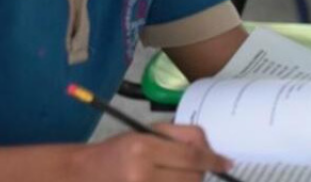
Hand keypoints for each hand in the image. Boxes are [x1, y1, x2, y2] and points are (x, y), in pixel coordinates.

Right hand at [72, 125, 232, 180]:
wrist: (84, 173)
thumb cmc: (116, 151)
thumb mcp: (143, 134)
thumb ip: (177, 137)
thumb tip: (210, 150)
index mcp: (143, 148)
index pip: (191, 157)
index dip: (213, 160)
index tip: (226, 162)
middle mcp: (143, 174)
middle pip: (193, 177)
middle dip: (199, 171)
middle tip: (189, 166)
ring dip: (188, 181)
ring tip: (172, 174)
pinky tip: (170, 180)